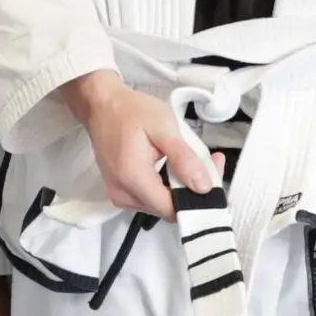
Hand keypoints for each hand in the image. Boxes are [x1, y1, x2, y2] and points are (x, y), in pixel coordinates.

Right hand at [59, 70, 217, 219]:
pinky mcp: (121, 192)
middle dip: (192, 189)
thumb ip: (183, 158)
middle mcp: (123, 196)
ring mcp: (120, 196)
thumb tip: (203, 187)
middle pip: (168, 209)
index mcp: (133, 179)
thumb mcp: (163, 126)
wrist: (102, 105)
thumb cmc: (131, 111)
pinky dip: (166, 186)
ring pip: (161, 205)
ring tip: (192, 160)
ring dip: (180, 187)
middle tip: (209, 160)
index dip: (197, 197)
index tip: (213, 172)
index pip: (172, 209)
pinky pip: (151, 198)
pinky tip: (174, 166)